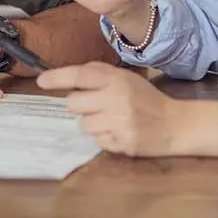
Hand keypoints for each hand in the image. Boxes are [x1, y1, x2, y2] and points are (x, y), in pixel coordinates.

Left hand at [38, 61, 217, 158]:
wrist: (175, 124)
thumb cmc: (146, 99)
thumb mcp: (126, 78)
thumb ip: (99, 75)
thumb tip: (67, 78)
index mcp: (116, 79)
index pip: (80, 75)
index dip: (57, 77)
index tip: (41, 81)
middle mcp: (115, 99)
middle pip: (73, 103)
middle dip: (80, 105)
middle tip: (96, 105)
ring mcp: (119, 122)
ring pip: (83, 124)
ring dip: (92, 123)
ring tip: (111, 120)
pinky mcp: (122, 143)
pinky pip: (97, 141)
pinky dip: (104, 138)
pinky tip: (119, 132)